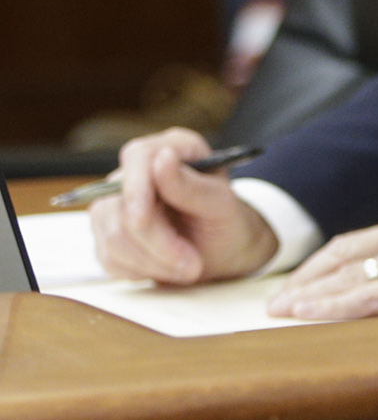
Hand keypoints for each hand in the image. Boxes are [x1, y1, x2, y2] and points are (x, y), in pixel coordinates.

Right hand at [88, 128, 277, 283]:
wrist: (223, 250)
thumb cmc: (227, 222)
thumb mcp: (222, 206)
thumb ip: (192, 186)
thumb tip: (162, 158)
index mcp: (173, 148)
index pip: (138, 157)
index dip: (136, 189)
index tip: (144, 221)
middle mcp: (138, 171)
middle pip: (119, 204)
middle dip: (156, 242)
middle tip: (192, 265)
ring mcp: (118, 202)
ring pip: (111, 235)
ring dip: (152, 262)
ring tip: (189, 268)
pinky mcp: (108, 233)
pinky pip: (109, 257)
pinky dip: (141, 271)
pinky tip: (168, 269)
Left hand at [264, 202, 377, 320]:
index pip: (358, 241)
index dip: (320, 266)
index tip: (296, 287)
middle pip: (348, 252)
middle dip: (307, 280)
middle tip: (276, 304)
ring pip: (354, 273)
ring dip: (313, 295)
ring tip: (282, 313)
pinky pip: (375, 294)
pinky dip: (337, 305)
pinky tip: (314, 315)